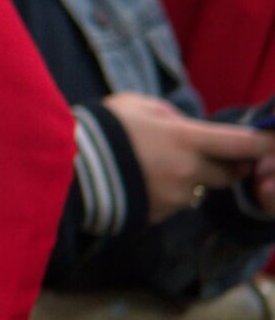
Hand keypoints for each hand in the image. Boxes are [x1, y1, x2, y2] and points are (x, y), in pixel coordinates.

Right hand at [107, 93, 274, 222]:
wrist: (65, 166)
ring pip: (199, 190)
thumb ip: (170, 114)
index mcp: (185, 139)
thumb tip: (188, 124)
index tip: (271, 142)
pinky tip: (140, 182)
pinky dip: (165, 194)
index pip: (243, 144)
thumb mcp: (136, 104)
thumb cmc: (101, 128)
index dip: (265, 144)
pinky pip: (175, 204)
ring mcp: (175, 197)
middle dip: (225, 165)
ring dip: (189, 180)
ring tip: (154, 167)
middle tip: (208, 155)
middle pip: (229, 173)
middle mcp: (188, 171)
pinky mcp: (160, 215)